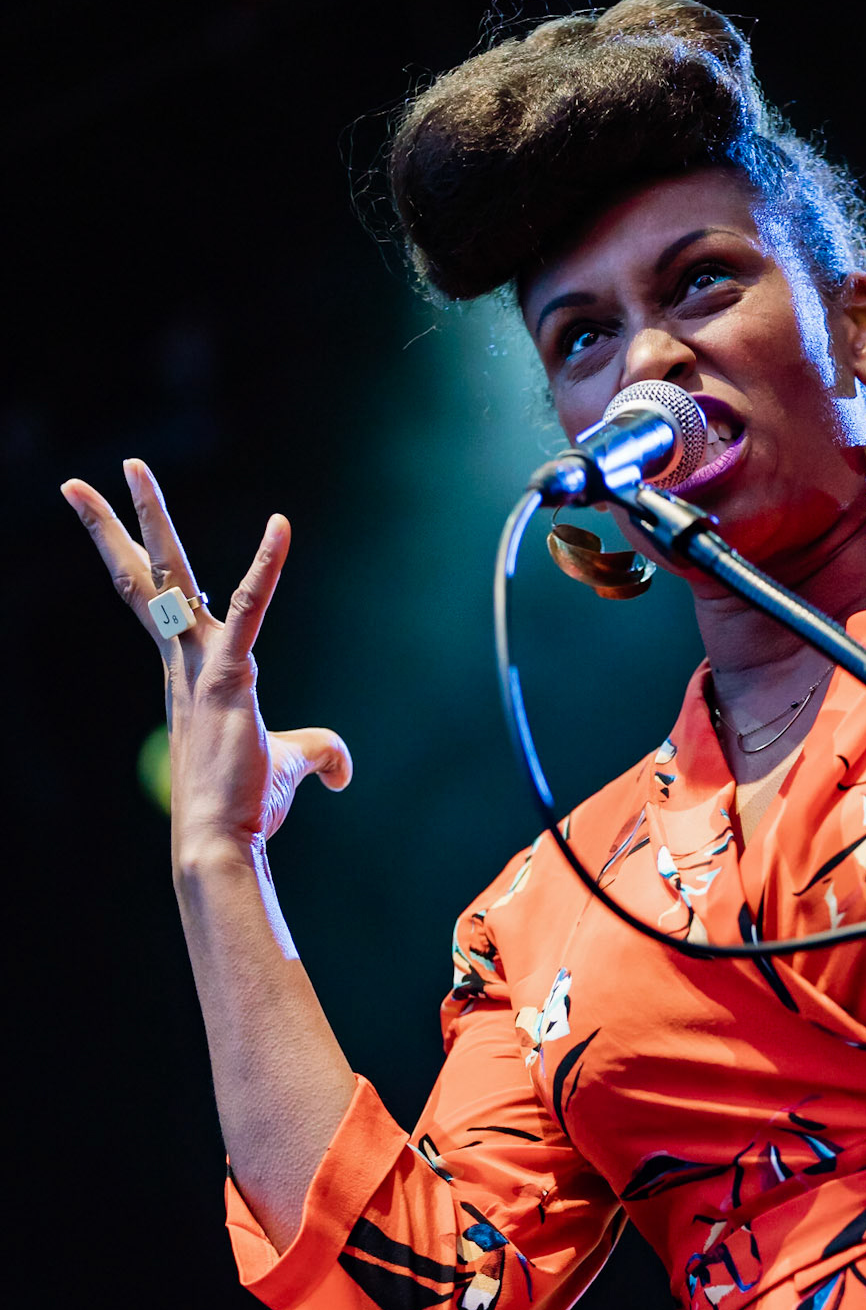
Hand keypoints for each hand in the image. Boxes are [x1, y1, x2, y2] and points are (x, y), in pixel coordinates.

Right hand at [62, 460, 351, 855]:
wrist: (221, 843)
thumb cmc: (246, 808)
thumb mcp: (287, 768)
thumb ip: (317, 754)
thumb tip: (341, 768)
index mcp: (188, 672)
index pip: (156, 604)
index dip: (130, 562)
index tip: (106, 524)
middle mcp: (181, 661)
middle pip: (143, 580)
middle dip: (114, 527)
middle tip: (79, 483)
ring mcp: (198, 666)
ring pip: (171, 578)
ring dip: (151, 519)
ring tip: (131, 466)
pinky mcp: (228, 678)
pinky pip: (249, 608)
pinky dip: (266, 566)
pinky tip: (281, 526)